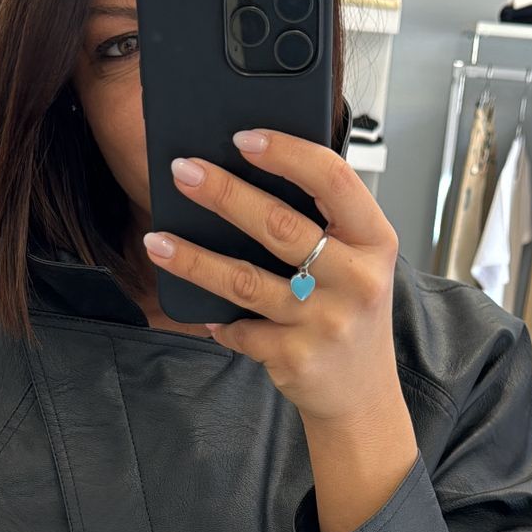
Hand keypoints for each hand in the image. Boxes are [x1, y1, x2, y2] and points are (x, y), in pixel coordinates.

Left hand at [143, 128, 402, 426]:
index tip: (243, 138)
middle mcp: (357, 281)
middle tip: (182, 171)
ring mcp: (326, 322)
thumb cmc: (350, 313)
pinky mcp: (296, 357)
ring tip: (156, 240)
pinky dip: (216, 319)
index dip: (286, 153)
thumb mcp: (357, 262)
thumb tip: (245, 176)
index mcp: (375, 241)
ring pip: (244, 281)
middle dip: (223, 193)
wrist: (361, 393)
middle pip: (279, 225)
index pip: (333, 180)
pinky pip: (239, 328)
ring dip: (192, 259)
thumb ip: (322, 223)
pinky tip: (199, 309)